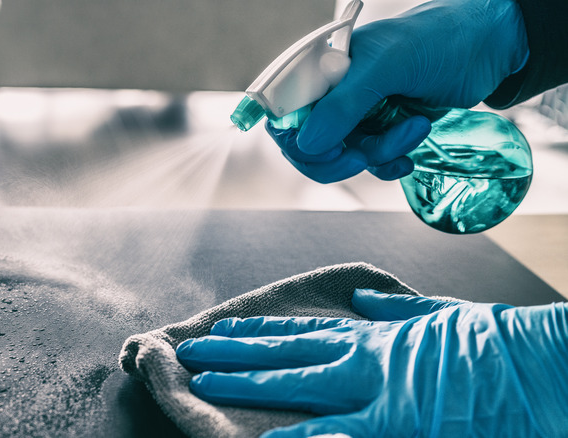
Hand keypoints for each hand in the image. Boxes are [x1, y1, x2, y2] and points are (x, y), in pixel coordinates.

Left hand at [176, 289, 567, 436]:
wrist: (537, 364)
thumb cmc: (492, 341)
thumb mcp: (438, 316)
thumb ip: (394, 310)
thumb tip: (363, 298)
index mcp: (374, 335)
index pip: (303, 330)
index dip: (261, 330)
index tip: (227, 327)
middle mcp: (363, 357)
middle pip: (285, 352)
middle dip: (235, 353)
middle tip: (192, 352)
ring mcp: (376, 391)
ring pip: (296, 384)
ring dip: (248, 385)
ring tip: (205, 383)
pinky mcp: (397, 425)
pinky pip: (338, 433)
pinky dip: (301, 437)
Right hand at [268, 0, 528, 182]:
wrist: (489, 46)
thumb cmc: (437, 40)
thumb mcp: (387, 67)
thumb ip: (344, 105)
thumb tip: (308, 144)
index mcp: (320, 69)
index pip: (283, 113)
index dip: (296, 139)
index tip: (328, 148)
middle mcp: (332, 92)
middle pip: (306, 144)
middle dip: (335, 157)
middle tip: (361, 157)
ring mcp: (357, 112)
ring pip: (344, 155)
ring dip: (377, 154)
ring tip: (413, 130)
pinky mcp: (382, 129)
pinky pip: (370, 161)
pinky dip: (388, 164)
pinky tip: (410, 156)